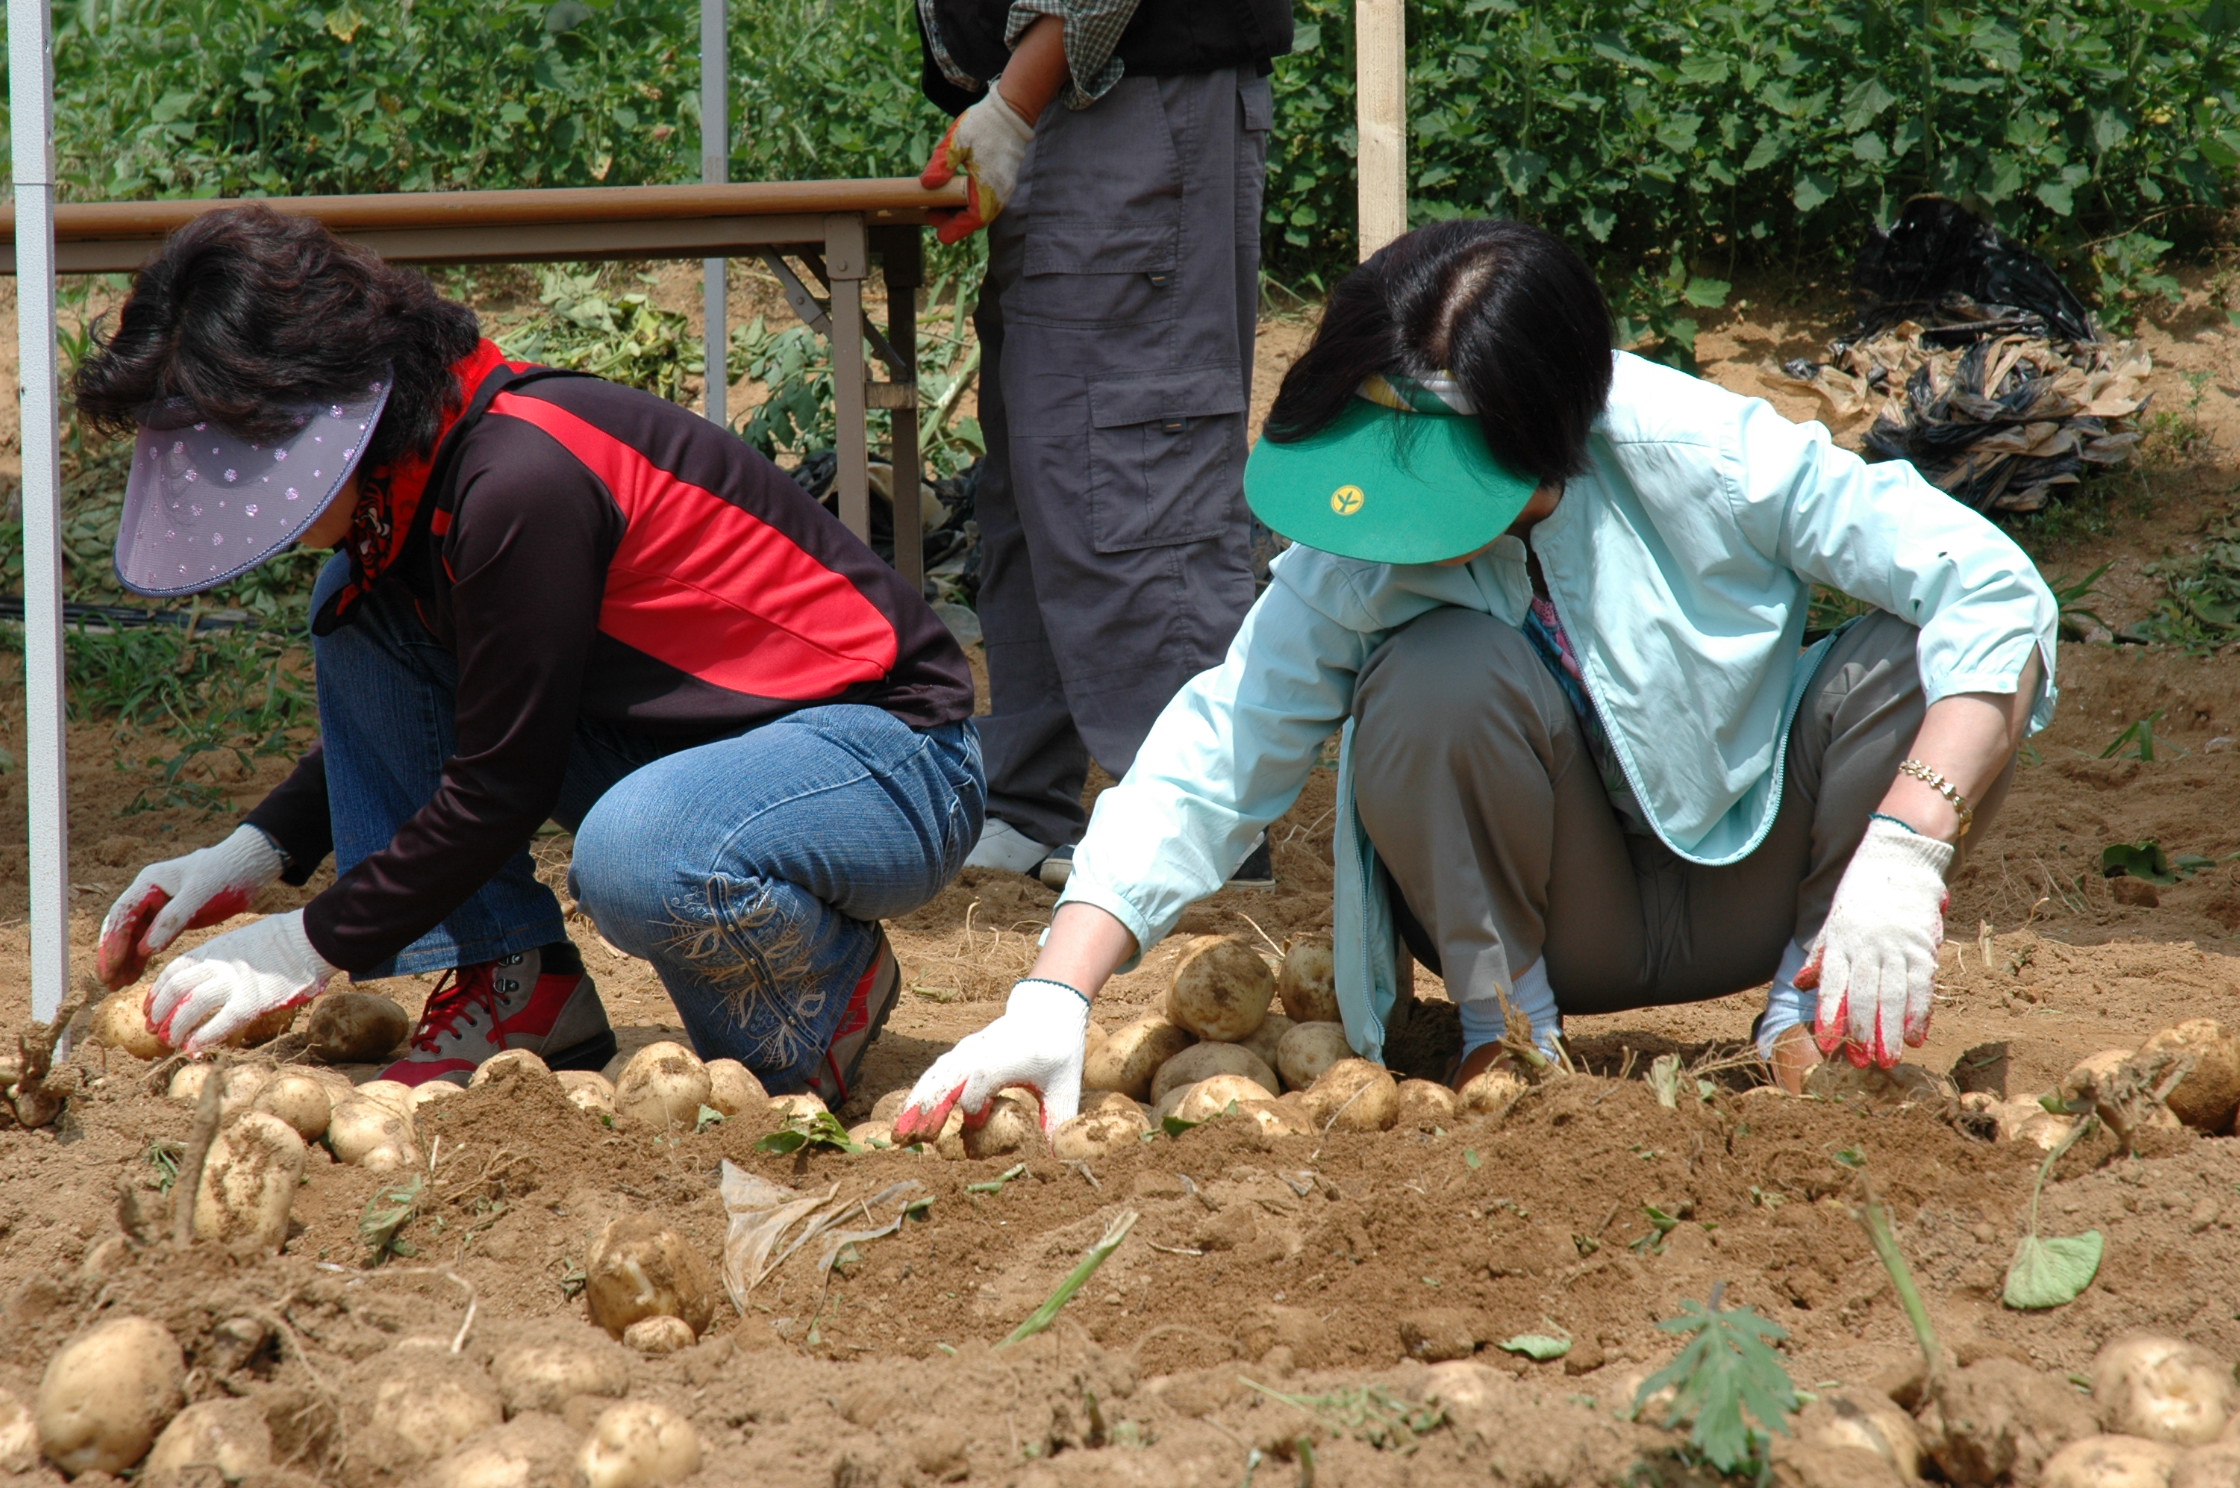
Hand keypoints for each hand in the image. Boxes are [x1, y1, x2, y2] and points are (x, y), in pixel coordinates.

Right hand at [99, 825, 284, 989]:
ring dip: (123, 960)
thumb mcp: (200, 895)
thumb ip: (173, 920)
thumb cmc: (225, 875)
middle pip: (121, 927)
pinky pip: (148, 941)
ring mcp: (157, 908)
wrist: (248, 869)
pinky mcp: (170, 920)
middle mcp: (147, 895)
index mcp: (149, 883)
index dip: (114, 941)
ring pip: (132, 937)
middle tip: (107, 982)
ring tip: (116, 985)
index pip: (123, 914)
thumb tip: (145, 949)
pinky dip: (140, 958)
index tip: (112, 966)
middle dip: (112, 954)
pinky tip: (133, 976)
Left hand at [146, 910, 337, 1053]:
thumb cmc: (283, 944)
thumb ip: (221, 961)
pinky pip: (222, 1021)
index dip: (157, 992)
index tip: (150, 1008)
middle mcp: (220, 964)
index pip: (174, 970)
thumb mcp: (242, 944)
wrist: (312, 940)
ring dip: (176, 1027)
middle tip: (155, 1030)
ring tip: (171, 1042)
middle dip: (160, 1012)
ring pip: (192, 1005)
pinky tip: (192, 1049)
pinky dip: (203, 1036)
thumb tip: (202, 983)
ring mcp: (237, 981)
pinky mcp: (255, 999)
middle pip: (177, 988)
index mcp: (216, 949)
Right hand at [895, 978, 1087, 1139]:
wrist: (1047, 1011)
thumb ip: (1058, 1119)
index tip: (975, 1128)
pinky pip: (935, 1074)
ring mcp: (967, 1051)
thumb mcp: (1065, 1086)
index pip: (981, 1082)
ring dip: (916, 1104)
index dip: (974, 1105)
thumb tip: (1056, 1158)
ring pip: (935, 1077)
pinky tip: (907, 1116)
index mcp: (1006, 1059)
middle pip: (947, 1079)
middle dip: (928, 1110)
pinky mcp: (960, 1054)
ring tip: (899, 1133)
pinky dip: (919, 1094)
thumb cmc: (1057, 1050)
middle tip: (910, 1140)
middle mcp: (981, 1053)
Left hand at [919, 87, 1034, 244]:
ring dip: (961, 212)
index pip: (973, 219)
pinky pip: (986, 201)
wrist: (1010, 111)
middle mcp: (999, 193)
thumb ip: (941, 164)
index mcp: (988, 186)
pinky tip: (955, 194)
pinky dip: (970, 203)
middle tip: (930, 213)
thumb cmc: (983, 124)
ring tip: (939, 204)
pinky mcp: (1003, 182)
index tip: (938, 232)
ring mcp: (1003, 188)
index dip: (955, 228)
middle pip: (976, 220)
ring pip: (982, 211)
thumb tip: (927, 185)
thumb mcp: (957, 140)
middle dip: (953, 221)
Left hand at [1796, 817, 1953, 1066]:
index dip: (1830, 1015)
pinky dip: (1921, 1011)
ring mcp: (1898, 944)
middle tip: (1860, 1063)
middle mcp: (1868, 945)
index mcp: (1842, 939)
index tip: (1826, 1044)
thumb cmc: (1862, 891)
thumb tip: (1801, 985)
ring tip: (1888, 1060)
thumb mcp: (1833, 918)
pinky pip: (1923, 983)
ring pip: (1894, 994)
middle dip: (1861, 1032)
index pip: (1833, 984)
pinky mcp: (1924, 943)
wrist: (1899, 853)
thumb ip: (1821, 954)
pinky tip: (1917, 1035)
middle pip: (1864, 995)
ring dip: (1891, 1030)